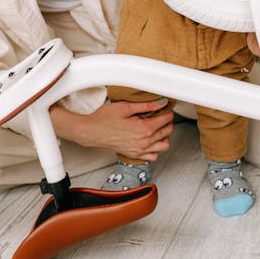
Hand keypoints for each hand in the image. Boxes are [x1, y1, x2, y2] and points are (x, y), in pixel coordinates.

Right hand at [50, 98, 173, 161]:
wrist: (91, 132)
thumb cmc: (104, 119)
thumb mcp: (126, 107)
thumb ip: (146, 105)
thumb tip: (161, 102)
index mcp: (143, 129)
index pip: (165, 120)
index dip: (168, 111)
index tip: (165, 107)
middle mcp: (144, 142)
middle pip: (167, 132)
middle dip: (168, 121)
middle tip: (162, 114)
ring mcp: (139, 150)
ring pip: (164, 145)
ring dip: (165, 136)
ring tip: (159, 127)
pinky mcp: (134, 155)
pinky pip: (153, 156)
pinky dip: (156, 148)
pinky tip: (152, 140)